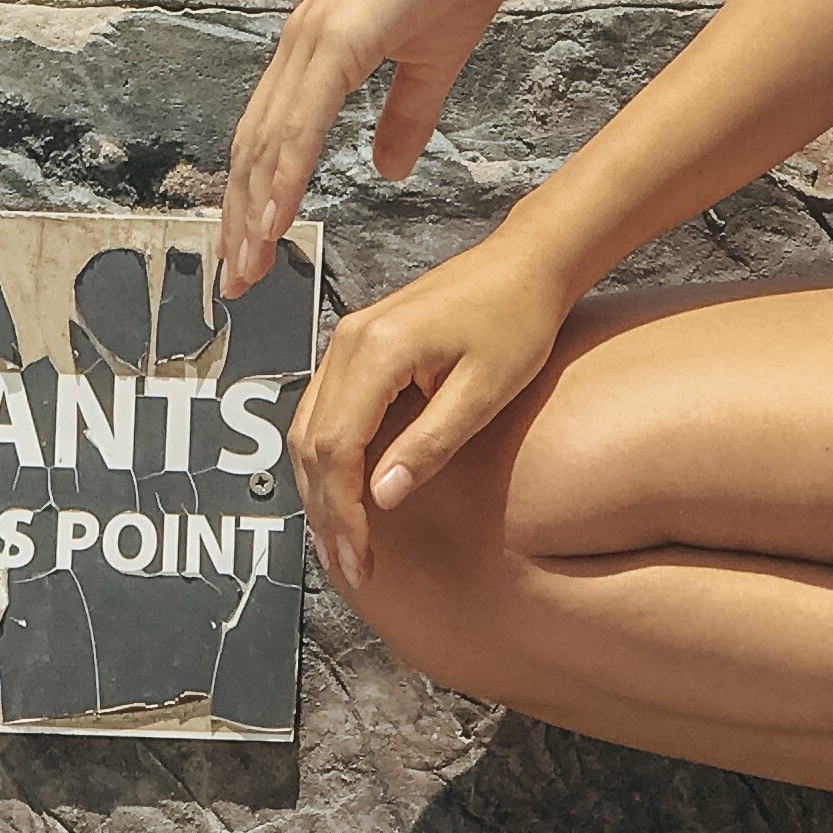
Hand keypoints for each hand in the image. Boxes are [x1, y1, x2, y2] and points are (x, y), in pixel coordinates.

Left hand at [217, 0, 528, 298]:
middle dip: (241, 217)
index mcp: (319, 51)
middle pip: (255, 148)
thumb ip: (406, 116)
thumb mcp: (431, 60)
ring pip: (268, 142)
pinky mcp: (336, 37)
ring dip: (252, 209)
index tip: (254, 250)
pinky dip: (282, 173)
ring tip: (246, 265)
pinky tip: (274, 216)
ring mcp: (313, 39)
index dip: (259, 196)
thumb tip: (387, 165)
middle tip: (234, 278)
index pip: (273, 138)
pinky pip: (300, 120)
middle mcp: (301, 46)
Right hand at [288, 231, 571, 583]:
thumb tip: (382, 498)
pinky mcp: (359, 344)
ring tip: (344, 544)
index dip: (343, 513)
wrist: (524, 265)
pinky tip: (346, 493)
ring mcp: (348, 339)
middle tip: (351, 567)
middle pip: (311, 443)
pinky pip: (324, 409)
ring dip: (321, 490)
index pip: (336, 448)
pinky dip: (328, 458)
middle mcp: (348, 341)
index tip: (361, 560)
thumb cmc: (515, 321)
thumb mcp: (483, 391)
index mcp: (375, 351)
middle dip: (326, 512)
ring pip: (309, 428)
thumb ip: (430, 444)